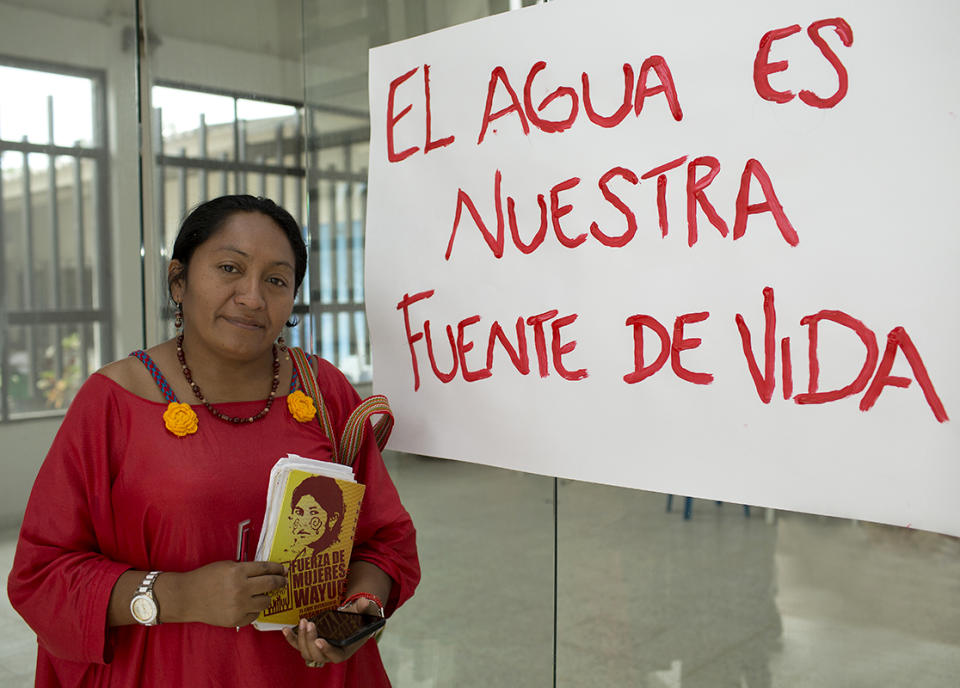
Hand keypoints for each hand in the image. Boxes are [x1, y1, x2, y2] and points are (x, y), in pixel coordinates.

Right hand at [168, 560, 286, 626]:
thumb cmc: (206, 578)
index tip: (284, 570)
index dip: (278, 568)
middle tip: (284, 581)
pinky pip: (254, 615)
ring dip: (267, 597)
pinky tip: (248, 605)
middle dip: (280, 582)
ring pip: (266, 602)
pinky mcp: (236, 620)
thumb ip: (245, 568)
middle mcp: (241, 589)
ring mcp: (239, 606)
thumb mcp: (226, 566)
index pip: (266, 569)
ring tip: (263, 595)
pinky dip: (254, 610)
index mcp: (238, 572)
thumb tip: (267, 571)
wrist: (187, 597)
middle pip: (271, 584)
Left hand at [281, 598, 380, 667]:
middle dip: (310, 640)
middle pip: (316, 655)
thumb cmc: (358, 620)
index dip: (327, 651)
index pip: (335, 656)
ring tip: (303, 622)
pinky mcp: (308, 644)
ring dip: (301, 638)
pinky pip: (297, 645)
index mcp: (344, 650)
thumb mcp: (363, 613)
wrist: (350, 622)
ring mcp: (317, 650)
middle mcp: (329, 654)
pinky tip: (285, 629)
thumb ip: (363, 608)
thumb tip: (365, 602)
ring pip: (305, 652)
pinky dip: (291, 638)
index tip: (320, 641)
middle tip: (310, 624)